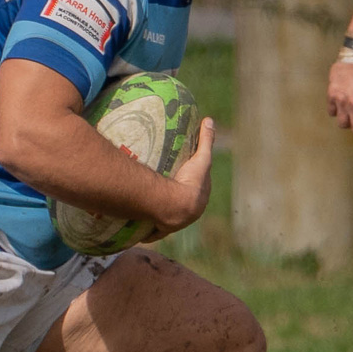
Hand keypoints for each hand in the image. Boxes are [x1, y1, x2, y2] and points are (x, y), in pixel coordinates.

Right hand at [154, 118, 216, 235]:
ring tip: (149, 206)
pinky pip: (153, 232)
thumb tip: (209, 119)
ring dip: (160, 215)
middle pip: (180, 204)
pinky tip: (142, 228)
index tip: (180, 173)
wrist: (177, 207)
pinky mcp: (160, 230)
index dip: (189, 181)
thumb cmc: (191, 182)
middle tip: (162, 188)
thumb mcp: (201, 158)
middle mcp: (189, 215)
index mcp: (199, 200)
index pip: (196, 190)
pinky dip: (149, 230)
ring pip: (167, 219)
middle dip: (174, 199)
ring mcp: (175, 224)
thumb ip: (206, 139)